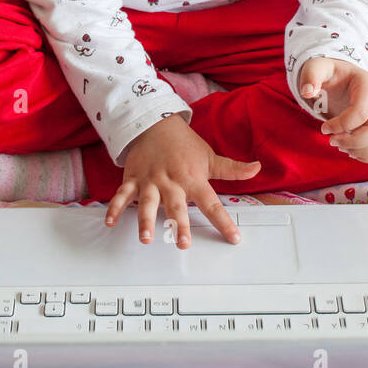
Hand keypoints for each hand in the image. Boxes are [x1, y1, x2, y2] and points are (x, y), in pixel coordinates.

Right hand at [105, 114, 261, 247]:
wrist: (155, 124)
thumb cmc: (184, 145)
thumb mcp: (209, 157)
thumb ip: (232, 169)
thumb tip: (257, 168)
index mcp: (193, 179)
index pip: (212, 204)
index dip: (224, 222)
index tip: (233, 238)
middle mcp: (172, 182)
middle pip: (177, 206)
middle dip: (179, 225)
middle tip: (183, 243)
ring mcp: (151, 181)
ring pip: (148, 203)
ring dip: (146, 220)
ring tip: (146, 238)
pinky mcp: (134, 180)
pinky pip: (123, 195)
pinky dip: (115, 207)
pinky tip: (111, 222)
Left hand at [299, 56, 367, 162]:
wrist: (344, 80)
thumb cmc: (330, 75)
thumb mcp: (318, 67)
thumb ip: (310, 75)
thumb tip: (307, 92)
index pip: (361, 112)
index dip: (340, 125)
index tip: (324, 128)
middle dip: (352, 142)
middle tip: (332, 141)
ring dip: (359, 151)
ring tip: (340, 146)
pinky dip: (366, 156)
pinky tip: (350, 150)